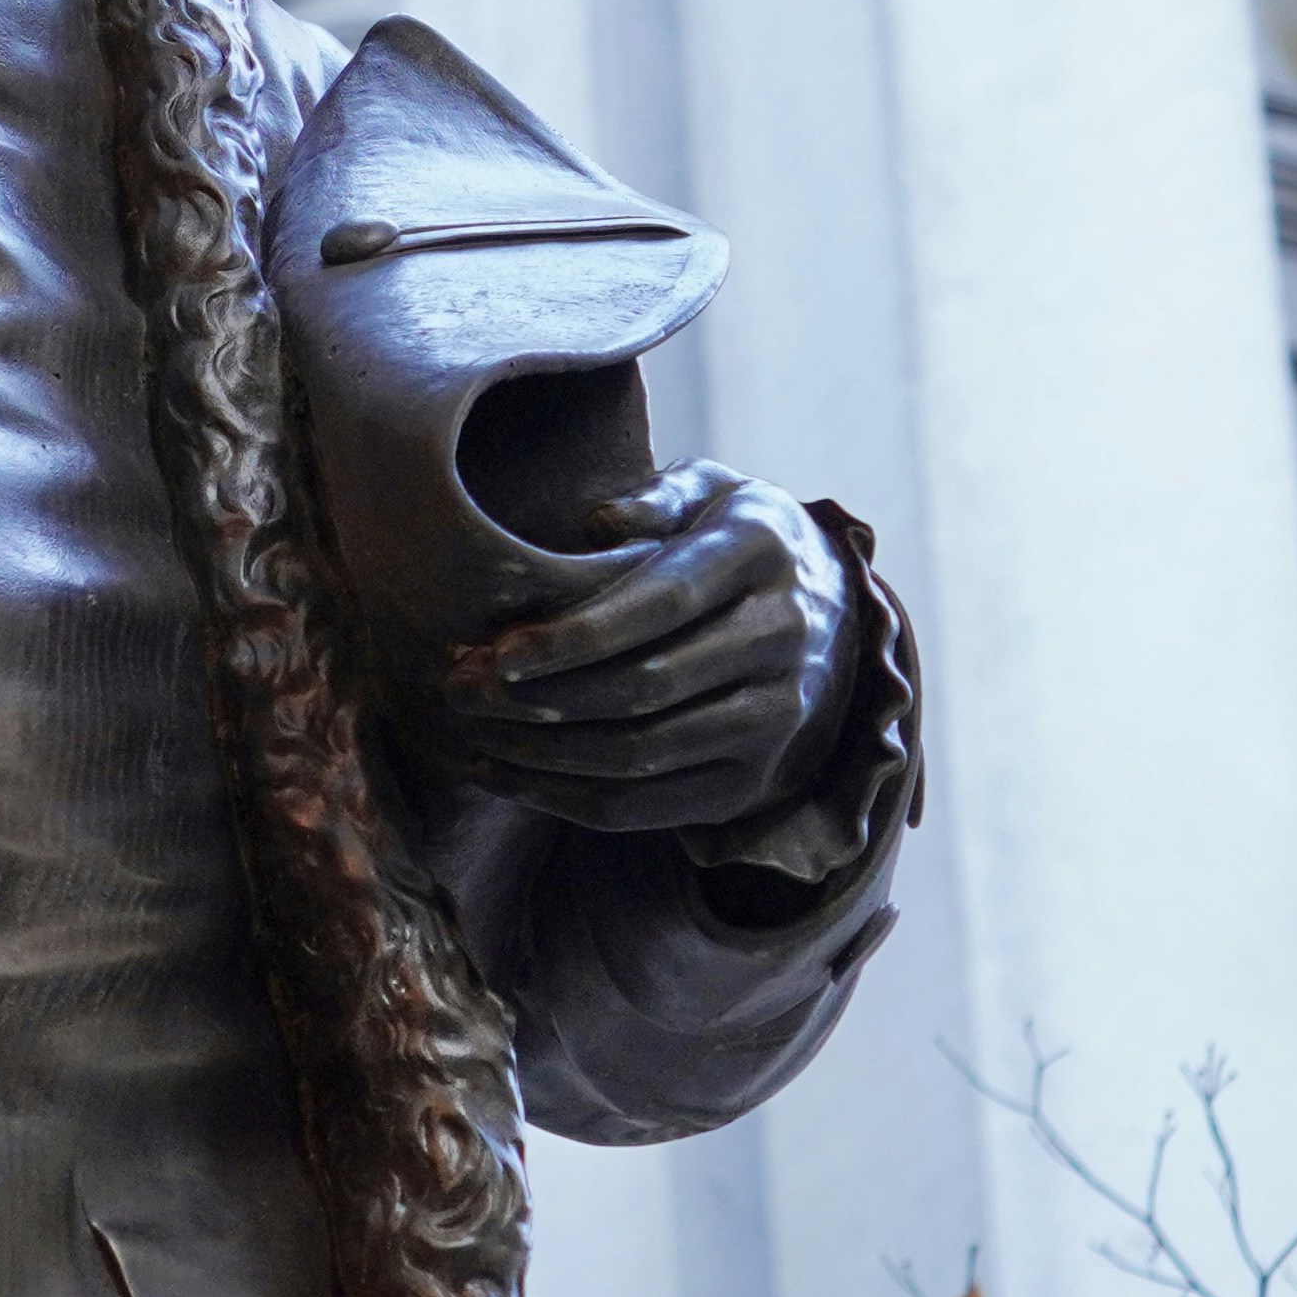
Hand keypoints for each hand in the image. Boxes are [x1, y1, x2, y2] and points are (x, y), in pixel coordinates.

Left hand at [424, 463, 856, 837]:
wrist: (836, 614)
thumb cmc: (736, 539)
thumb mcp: (711, 490)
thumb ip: (656, 496)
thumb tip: (599, 519)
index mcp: (761, 553)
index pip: (662, 605)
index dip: (575, 636)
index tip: (498, 652)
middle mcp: (784, 639)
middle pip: (645, 688)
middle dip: (538, 698)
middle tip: (459, 690)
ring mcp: (777, 718)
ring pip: (640, 755)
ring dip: (541, 753)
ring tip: (471, 732)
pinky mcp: (753, 780)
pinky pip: (648, 806)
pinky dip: (566, 799)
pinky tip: (506, 775)